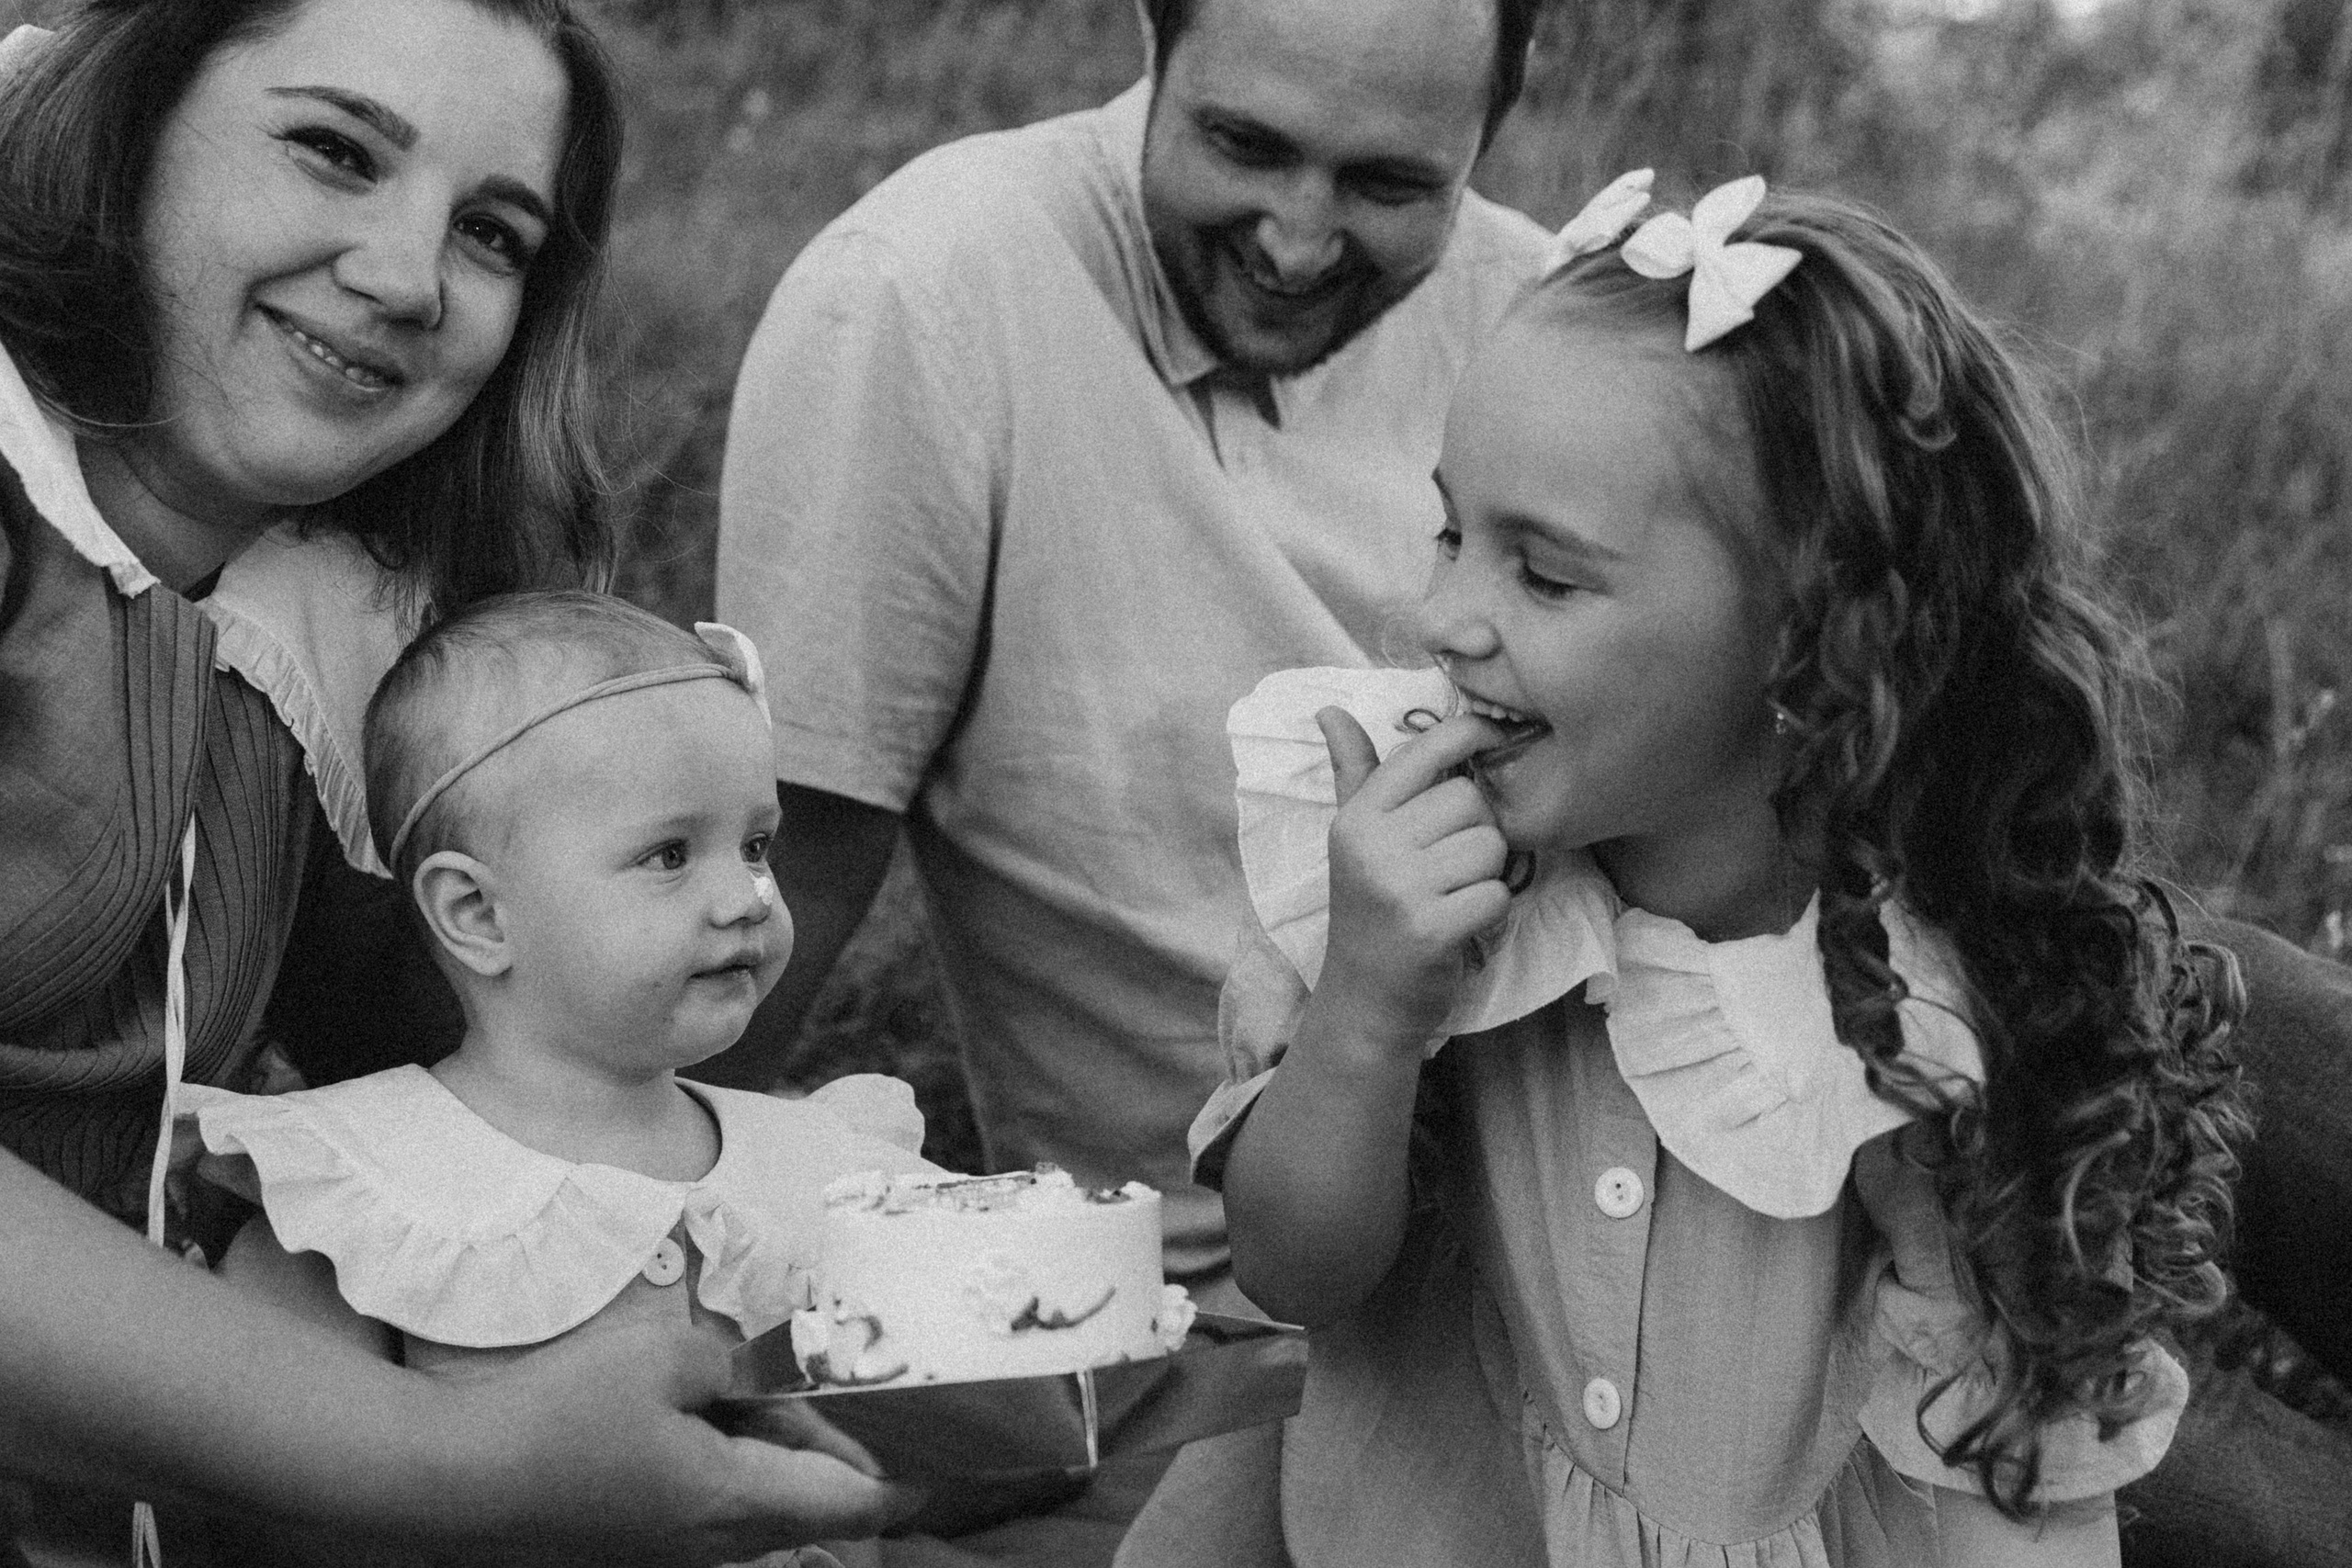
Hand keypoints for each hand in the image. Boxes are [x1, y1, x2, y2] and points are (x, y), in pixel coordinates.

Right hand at [431, 1322, 921, 1565]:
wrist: (447, 1483)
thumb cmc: (558, 1419)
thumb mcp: (663, 1357)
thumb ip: (735, 1361)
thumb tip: (760, 1371)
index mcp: (738, 1502)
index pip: (856, 1502)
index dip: (909, 1478)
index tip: (951, 1452)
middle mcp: (719, 1544)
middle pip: (814, 1501)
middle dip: (837, 1443)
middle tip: (838, 1377)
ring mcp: (676, 1551)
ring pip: (763, 1501)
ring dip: (777, 1448)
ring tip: (761, 1381)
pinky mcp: (640, 1542)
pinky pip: (716, 1502)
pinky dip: (731, 1457)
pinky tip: (706, 1406)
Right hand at [1312, 707, 1511, 1053]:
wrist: (1364, 999)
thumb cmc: (1369, 908)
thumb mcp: (1354, 838)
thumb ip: (1355, 773)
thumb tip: (1330, 711)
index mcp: (1358, 817)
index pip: (1425, 750)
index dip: (1469, 734)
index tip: (1490, 737)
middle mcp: (1373, 846)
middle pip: (1470, 800)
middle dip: (1477, 829)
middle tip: (1452, 862)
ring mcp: (1400, 889)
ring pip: (1489, 846)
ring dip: (1486, 872)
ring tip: (1454, 893)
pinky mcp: (1430, 930)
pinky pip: (1496, 893)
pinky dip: (1491, 910)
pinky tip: (1462, 922)